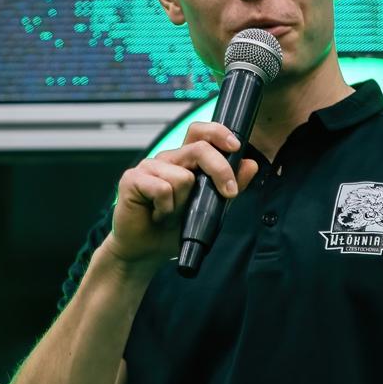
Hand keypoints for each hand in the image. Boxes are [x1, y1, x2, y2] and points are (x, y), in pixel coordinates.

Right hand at [103, 121, 259, 269]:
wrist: (145, 250)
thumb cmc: (173, 228)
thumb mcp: (211, 209)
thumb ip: (231, 185)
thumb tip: (250, 165)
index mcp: (184, 160)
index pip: (200, 132)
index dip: (218, 133)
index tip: (235, 147)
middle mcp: (168, 159)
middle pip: (199, 149)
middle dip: (220, 170)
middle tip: (228, 193)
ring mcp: (149, 167)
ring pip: (183, 176)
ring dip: (182, 203)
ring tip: (171, 214)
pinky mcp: (132, 179)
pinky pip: (162, 189)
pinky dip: (165, 209)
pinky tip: (157, 215)